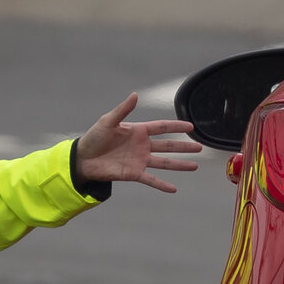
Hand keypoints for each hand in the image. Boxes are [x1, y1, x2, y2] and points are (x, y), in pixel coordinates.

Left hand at [73, 93, 201, 193]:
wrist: (83, 159)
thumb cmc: (94, 138)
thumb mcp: (108, 121)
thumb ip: (123, 110)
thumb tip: (135, 95)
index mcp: (138, 131)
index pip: (161, 127)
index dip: (176, 127)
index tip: (190, 126)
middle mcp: (142, 146)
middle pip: (168, 146)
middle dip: (184, 147)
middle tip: (200, 147)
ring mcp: (140, 161)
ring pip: (164, 163)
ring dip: (179, 165)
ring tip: (195, 166)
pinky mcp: (134, 174)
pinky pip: (151, 179)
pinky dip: (162, 185)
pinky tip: (174, 189)